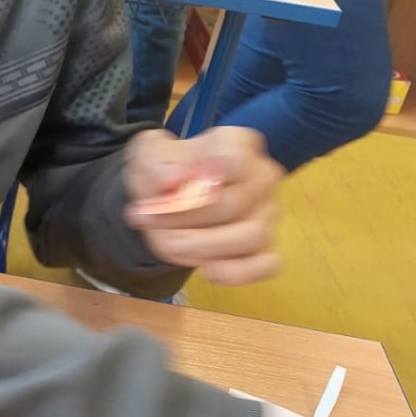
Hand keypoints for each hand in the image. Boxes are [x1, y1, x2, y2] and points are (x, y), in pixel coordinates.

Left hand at [123, 126, 279, 283]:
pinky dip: (237, 272)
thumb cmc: (166, 170)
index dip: (196, 180)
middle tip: (148, 219)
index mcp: (237, 144)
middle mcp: (261, 177)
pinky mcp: (266, 246)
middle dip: (182, 219)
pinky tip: (207, 270)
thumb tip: (168, 181)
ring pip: (251, 236)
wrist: (167, 196)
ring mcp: (267, 213)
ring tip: (168, 243)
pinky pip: (266, 265)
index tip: (162, 187)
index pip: (232, 159)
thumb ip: (155, 161)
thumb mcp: (149, 155)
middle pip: (231, 204)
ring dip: (202, 246)